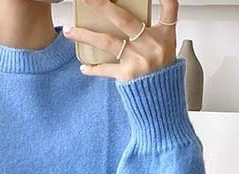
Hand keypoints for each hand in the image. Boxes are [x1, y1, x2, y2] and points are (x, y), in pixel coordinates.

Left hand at [62, 0, 178, 82]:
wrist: (162, 99)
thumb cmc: (161, 70)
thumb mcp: (166, 46)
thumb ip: (153, 28)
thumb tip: (126, 16)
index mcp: (164, 34)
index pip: (169, 7)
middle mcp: (151, 44)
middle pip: (124, 19)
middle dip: (103, 6)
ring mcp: (138, 59)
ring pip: (107, 42)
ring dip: (86, 36)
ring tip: (69, 30)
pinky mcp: (127, 75)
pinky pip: (106, 69)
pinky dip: (94, 69)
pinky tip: (84, 67)